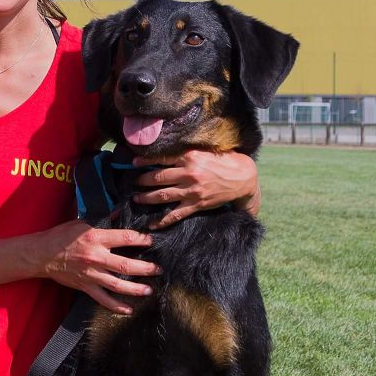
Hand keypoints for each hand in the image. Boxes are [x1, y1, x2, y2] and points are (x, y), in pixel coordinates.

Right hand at [37, 220, 160, 313]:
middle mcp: (96, 257)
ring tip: (149, 290)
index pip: (125, 238)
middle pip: (126, 265)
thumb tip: (120, 213)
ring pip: (118, 285)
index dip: (141, 240)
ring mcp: (91, 274)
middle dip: (145, 268)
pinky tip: (129, 310)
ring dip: (136, 289)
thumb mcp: (82, 222)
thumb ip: (103, 220)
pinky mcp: (86, 286)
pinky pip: (103, 299)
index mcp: (96, 238)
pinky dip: (116, 306)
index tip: (151, 241)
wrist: (42, 254)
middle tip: (158, 270)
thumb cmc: (61, 236)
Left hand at [132, 150, 259, 228]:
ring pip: (162, 195)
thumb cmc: (224, 161)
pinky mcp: (196, 204)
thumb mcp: (204, 151)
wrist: (243, 178)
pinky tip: (152, 224)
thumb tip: (165, 154)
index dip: (145, 161)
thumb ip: (186, 153)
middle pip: (158, 178)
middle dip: (142, 181)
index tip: (133, 163)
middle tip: (133, 182)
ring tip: (136, 199)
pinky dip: (162, 220)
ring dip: (146, 198)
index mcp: (190, 157)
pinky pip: (175, 214)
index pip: (162, 159)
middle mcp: (189, 173)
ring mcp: (192, 190)